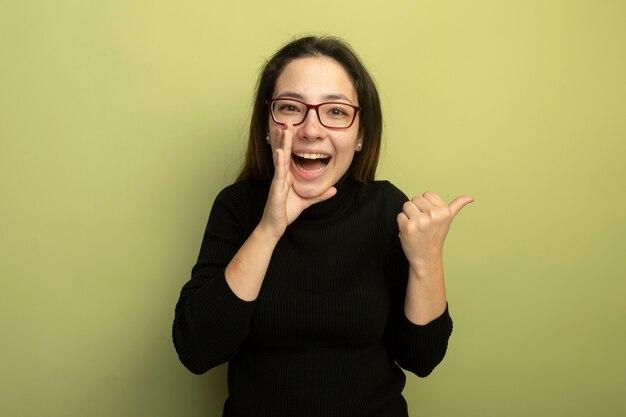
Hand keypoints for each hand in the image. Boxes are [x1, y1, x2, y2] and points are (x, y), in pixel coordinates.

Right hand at [259, 124, 336, 238]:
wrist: (274, 226)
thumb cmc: (285, 212)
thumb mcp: (307, 201)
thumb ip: (319, 195)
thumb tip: (334, 190)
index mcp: (286, 176)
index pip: (287, 155)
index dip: (288, 141)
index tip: (290, 128)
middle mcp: (281, 175)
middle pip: (282, 151)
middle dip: (283, 136)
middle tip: (285, 121)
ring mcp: (278, 181)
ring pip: (280, 158)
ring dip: (281, 143)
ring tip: (282, 129)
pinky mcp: (276, 189)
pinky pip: (279, 173)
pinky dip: (280, 161)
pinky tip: (280, 151)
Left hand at [397, 192, 473, 269]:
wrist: (426, 257)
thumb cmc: (435, 236)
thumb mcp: (448, 219)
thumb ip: (457, 205)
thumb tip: (471, 198)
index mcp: (444, 211)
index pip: (427, 194)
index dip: (426, 205)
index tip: (430, 216)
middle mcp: (433, 215)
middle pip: (415, 199)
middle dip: (417, 209)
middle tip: (422, 223)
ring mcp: (420, 221)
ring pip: (407, 205)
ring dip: (408, 215)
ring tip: (416, 226)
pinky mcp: (408, 227)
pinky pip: (400, 215)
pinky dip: (402, 223)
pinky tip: (410, 231)